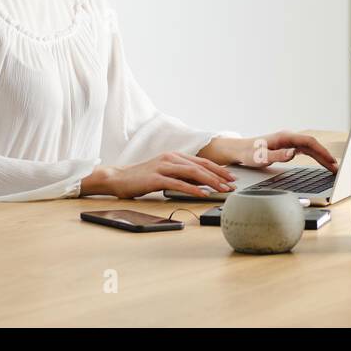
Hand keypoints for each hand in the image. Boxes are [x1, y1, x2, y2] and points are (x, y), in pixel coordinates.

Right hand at [88, 152, 238, 198]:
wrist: (119, 178)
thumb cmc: (142, 177)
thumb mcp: (165, 172)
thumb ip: (181, 175)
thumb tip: (202, 183)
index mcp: (175, 156)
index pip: (202, 161)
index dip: (218, 169)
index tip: (231, 177)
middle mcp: (171, 158)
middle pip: (201, 165)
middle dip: (219, 175)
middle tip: (232, 184)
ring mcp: (164, 166)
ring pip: (193, 172)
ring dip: (210, 181)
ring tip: (222, 190)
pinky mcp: (156, 177)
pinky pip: (179, 183)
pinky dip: (193, 188)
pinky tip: (203, 194)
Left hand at [200, 132, 338, 171]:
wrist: (239, 150)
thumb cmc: (248, 154)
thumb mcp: (260, 157)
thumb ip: (276, 156)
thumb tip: (293, 154)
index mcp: (284, 137)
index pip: (308, 142)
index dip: (321, 151)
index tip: (331, 161)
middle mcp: (288, 137)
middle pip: (312, 144)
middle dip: (325, 155)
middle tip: (337, 168)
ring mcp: (288, 142)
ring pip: (310, 147)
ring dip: (322, 156)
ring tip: (333, 167)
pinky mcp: (287, 147)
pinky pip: (305, 151)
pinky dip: (315, 156)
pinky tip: (321, 162)